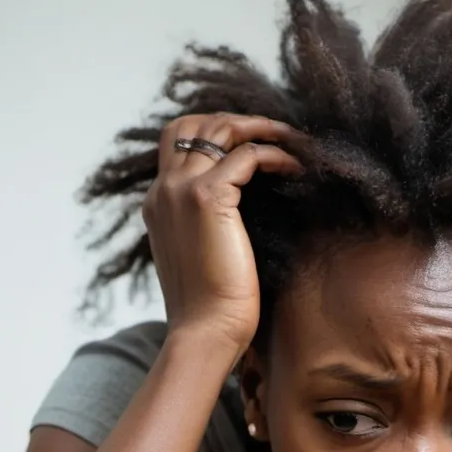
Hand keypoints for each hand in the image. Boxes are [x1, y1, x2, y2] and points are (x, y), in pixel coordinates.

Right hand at [143, 113, 303, 346]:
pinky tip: (294, 169)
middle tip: (275, 131)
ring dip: (260, 128)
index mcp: (158, 204)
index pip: (178, 145)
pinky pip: (248, 155)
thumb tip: (239, 215)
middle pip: (192, 124)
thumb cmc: (211, 309)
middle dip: (235, 119)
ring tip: (292, 140)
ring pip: (219, 129)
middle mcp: (163, 191)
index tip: (251, 143)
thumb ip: (207, 228)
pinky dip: (274, 155)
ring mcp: (182, 190)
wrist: (205, 332)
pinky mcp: (209, 198)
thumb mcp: (202, 257)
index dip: (215, 134)